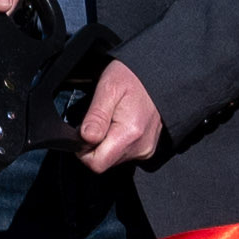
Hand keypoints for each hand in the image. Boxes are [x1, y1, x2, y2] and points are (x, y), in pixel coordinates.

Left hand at [71, 60, 163, 174]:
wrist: (156, 75)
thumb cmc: (131, 77)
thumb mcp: (108, 88)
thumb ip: (96, 116)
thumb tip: (85, 139)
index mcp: (130, 133)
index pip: (97, 163)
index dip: (83, 151)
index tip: (83, 132)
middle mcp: (141, 147)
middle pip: (104, 162)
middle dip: (94, 146)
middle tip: (97, 121)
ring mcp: (146, 149)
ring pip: (113, 159)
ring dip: (105, 143)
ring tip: (111, 119)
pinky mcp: (148, 149)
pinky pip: (124, 154)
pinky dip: (116, 142)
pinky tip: (119, 124)